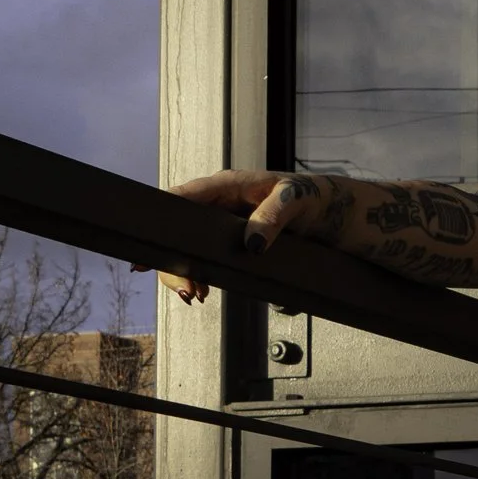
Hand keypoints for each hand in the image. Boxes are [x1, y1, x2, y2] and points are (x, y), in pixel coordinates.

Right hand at [158, 169, 340, 304]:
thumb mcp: (296, 201)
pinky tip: (203, 290)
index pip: (183, 197)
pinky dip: (200, 274)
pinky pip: (205, 258)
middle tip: (186, 287)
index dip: (159, 220)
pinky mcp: (231, 242)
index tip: (147, 246)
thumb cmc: (311, 197)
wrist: (330, 214)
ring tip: (195, 293)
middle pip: (178, 230)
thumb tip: (251, 244)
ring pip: (188, 247)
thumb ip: (273, 217)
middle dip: (174, 260)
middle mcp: (217, 204)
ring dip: (185, 271)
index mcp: (226, 185)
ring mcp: (221, 225)